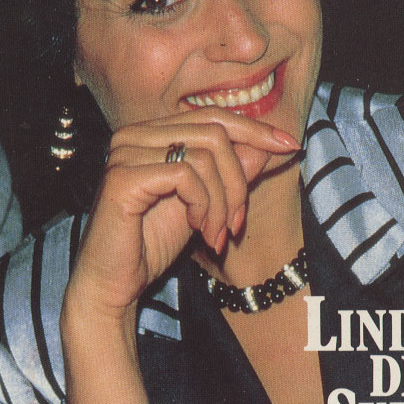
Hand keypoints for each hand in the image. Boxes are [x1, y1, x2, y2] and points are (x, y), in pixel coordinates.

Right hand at [64, 108, 299, 317]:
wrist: (113, 285)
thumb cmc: (152, 245)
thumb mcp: (205, 204)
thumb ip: (230, 173)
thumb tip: (268, 145)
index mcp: (152, 134)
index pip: (214, 117)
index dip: (256, 131)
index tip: (290, 147)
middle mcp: (135, 135)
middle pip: (215, 131)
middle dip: (238, 180)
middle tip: (237, 223)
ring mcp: (125, 152)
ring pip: (205, 155)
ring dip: (223, 202)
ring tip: (216, 235)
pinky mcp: (123, 176)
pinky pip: (186, 175)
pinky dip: (204, 205)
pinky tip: (198, 231)